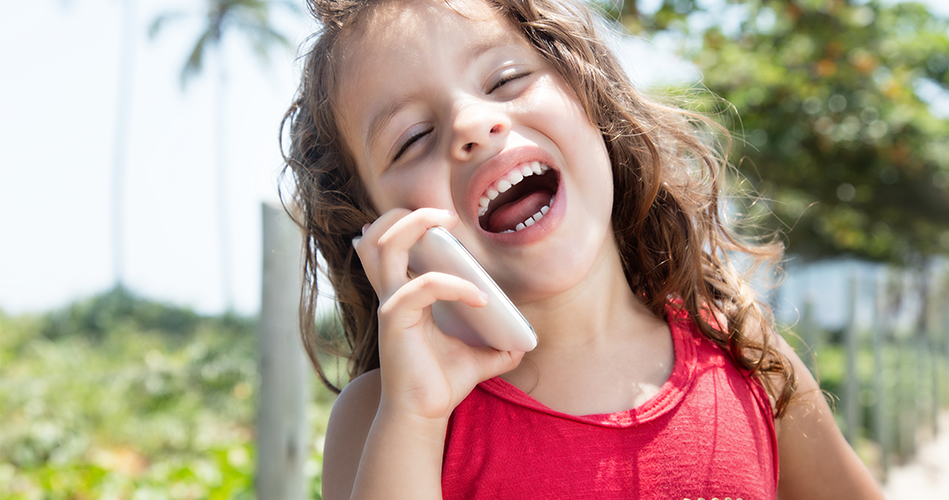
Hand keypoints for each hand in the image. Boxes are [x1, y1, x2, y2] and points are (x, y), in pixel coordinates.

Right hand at [353, 208, 524, 421]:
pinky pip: (422, 286)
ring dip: (416, 226)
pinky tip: (481, 298)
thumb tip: (525, 341)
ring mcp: (389, 303)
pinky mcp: (393, 319)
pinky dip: (454, 285)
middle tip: (446, 217)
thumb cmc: (441, 383)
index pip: (393, 244)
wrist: (424, 416)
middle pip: (378, 234)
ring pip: (384, 245)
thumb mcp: (477, 358)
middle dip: (408, 214)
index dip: (413, 222)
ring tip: (449, 226)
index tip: (450, 222)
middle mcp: (391, 293)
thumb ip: (497, 345)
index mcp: (405, 293)